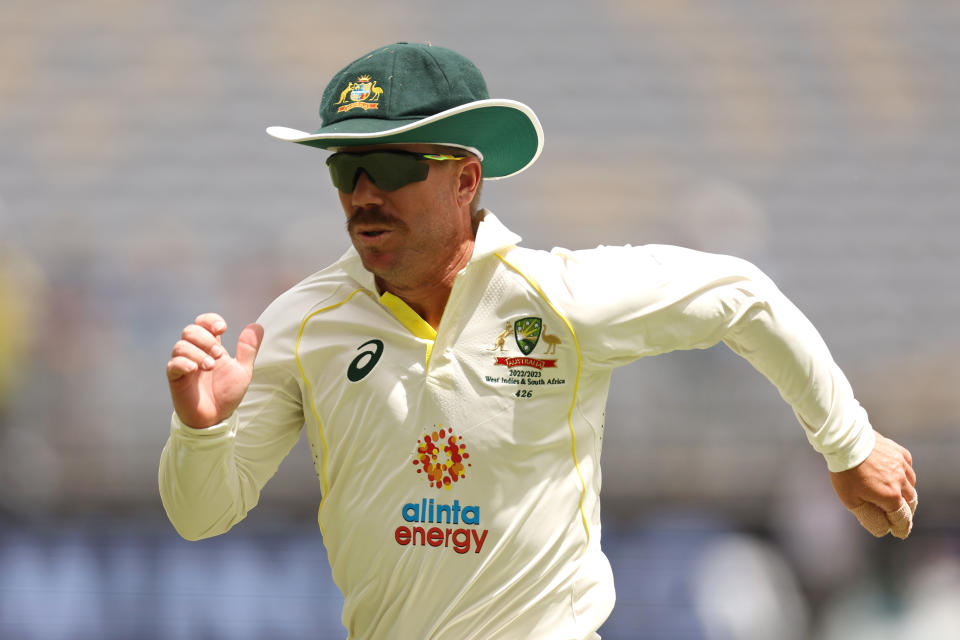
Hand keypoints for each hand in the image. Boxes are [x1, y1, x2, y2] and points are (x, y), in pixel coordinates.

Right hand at [166, 313, 263, 428]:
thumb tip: (257, 326)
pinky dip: (183, 363)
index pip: (203, 322)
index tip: (222, 329)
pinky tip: (195, 369)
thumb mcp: (243, 370)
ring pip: (180, 346)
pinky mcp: (176, 379)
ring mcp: (184, 365)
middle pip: (189, 330)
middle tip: (218, 354)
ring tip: (211, 366)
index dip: (210, 320)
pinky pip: (172, 364)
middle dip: (205, 338)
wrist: (216, 418)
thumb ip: (248, 349)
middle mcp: (195, 352)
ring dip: (197, 352)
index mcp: (210, 347)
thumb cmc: (227, 393)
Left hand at [829, 433, 917, 538]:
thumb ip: (869, 517)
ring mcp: (902, 466)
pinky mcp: (900, 453)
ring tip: (897, 498)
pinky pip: (908, 469)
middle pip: (910, 503)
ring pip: (911, 485)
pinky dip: (904, 476)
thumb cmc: (846, 471)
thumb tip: (883, 530)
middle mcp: (902, 482)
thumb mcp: (851, 500)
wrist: (846, 441)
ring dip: (906, 494)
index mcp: (891, 497)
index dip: (901, 528)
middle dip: (905, 513)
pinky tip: (896, 477)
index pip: (903, 519)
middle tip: (898, 517)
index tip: (900, 533)